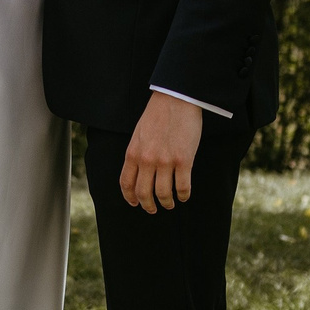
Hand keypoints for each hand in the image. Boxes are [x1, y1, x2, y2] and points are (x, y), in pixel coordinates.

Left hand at [120, 94, 203, 212]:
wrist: (176, 99)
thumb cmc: (158, 115)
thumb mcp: (138, 134)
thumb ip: (137, 153)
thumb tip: (138, 171)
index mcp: (133, 153)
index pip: (126, 183)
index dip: (130, 197)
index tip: (135, 203)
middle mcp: (146, 160)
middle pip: (143, 193)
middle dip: (148, 205)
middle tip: (153, 209)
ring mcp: (165, 161)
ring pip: (163, 194)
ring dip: (167, 203)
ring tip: (170, 204)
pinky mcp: (184, 160)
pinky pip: (182, 186)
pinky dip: (183, 195)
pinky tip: (184, 196)